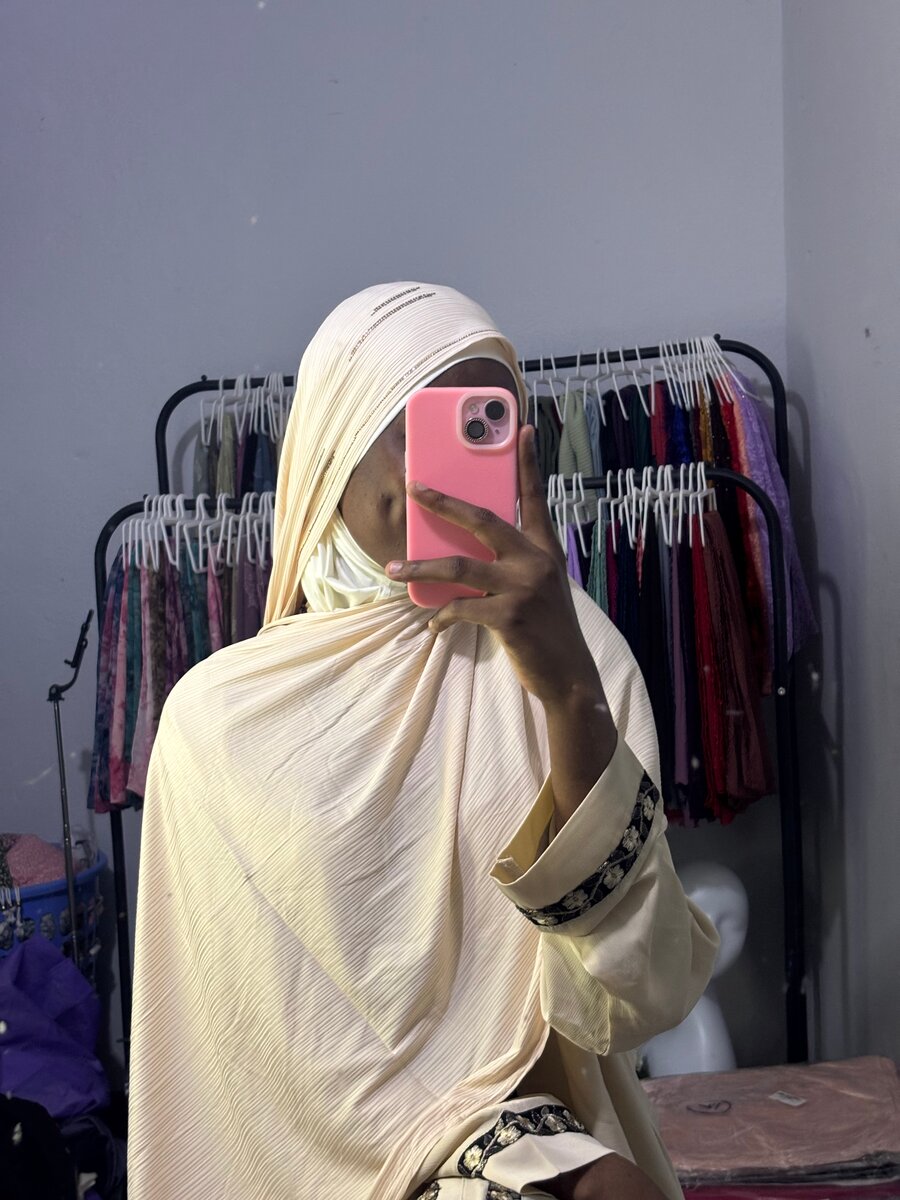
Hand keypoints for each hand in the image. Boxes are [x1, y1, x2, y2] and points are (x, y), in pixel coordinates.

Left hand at [387, 425, 600, 708]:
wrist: (569, 676)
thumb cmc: (548, 630)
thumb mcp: (540, 588)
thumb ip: (513, 565)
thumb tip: (462, 554)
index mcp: (546, 550)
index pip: (536, 497)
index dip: (528, 463)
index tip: (523, 429)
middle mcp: (536, 561)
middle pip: (482, 520)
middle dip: (443, 502)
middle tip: (414, 488)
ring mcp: (523, 587)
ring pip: (458, 566)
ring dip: (420, 567)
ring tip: (393, 570)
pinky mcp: (509, 616)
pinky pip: (460, 608)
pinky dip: (441, 616)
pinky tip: (434, 624)